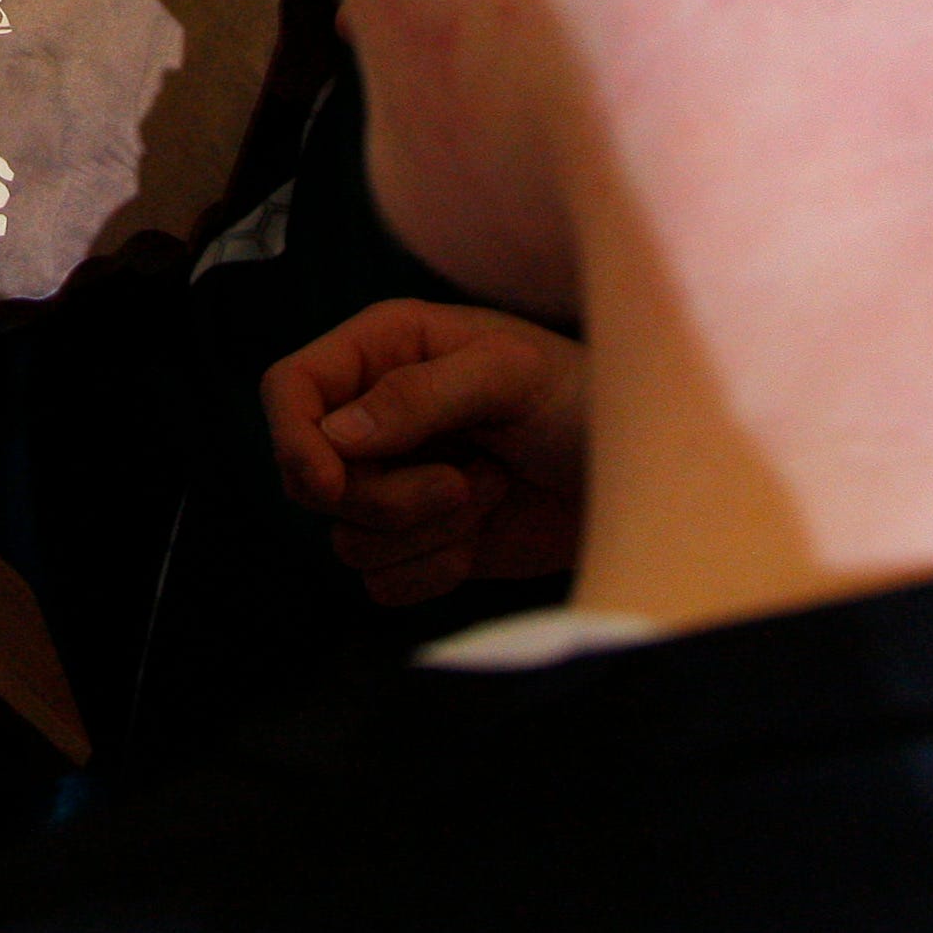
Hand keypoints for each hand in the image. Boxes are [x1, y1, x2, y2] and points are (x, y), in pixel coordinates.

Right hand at [263, 297, 590, 608]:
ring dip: (425, 532)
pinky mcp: (419, 544)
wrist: (643, 483)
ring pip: (347, 536)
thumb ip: (419, 395)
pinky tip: (484, 541)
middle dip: (386, 497)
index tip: (329, 483)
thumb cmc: (585, 399)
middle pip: (310, 477)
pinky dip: (431, 573)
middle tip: (465, 483)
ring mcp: (395, 483)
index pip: (289, 388)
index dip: (292, 438)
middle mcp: (376, 416)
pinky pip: (380, 581)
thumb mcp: (510, 376)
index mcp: (384, 350)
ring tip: (492, 492)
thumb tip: (335, 435)